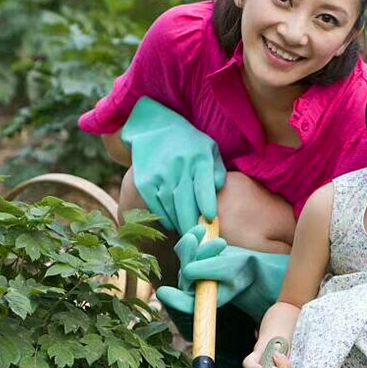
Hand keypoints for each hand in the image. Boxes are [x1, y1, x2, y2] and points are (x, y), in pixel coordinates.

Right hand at [121, 97, 226, 233]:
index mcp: (198, 158)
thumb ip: (217, 170)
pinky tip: (173, 224)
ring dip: (180, 223)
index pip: (203, 184)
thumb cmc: (190, 144)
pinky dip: (165, 218)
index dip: (207, 202)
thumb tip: (221, 188)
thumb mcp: (209, 149)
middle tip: (202, 239)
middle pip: (186, 201)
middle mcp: (178, 166)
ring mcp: (160, 174)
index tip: (211, 218)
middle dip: (194, 222)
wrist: (155, 129)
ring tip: (189, 234)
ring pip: (170, 206)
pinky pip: (156, 205)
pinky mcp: (145, 181)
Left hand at [156, 226, 288, 339]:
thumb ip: (210, 272)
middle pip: (186, 273)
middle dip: (201, 258)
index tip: (164, 292)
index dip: (173, 299)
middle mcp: (191, 288)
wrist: (247, 264)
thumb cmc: (243, 271)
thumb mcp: (231, 272)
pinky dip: (193, 237)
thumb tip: (186, 269)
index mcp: (200, 301)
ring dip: (201, 247)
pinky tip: (202, 229)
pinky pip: (186, 246)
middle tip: (221, 244)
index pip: (185, 303)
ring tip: (222, 243)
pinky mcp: (190, 257)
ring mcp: (189, 272)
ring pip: (186, 258)